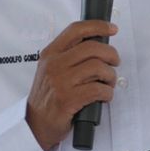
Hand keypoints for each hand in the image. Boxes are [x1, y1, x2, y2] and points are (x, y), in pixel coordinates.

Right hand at [24, 20, 119, 150]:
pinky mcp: (68, 99)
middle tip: (115, 62)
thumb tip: (98, 45)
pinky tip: (104, 95)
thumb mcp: (50, 69)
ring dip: (110, 76)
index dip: (98, 26)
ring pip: (98, 68)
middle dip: (111, 54)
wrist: (35, 124)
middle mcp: (54, 65)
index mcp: (50, 54)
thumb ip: (68, 56)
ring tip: (108, 82)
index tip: (112, 29)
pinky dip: (107, 92)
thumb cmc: (48, 97)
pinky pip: (99, 89)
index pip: (76, 30)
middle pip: (93, 48)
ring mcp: (60, 82)